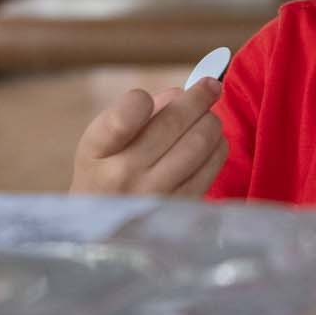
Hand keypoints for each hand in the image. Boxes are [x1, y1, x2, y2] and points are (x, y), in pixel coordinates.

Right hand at [71, 79, 227, 196]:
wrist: (104, 228)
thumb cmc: (106, 171)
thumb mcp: (104, 140)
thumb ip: (138, 112)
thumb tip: (181, 94)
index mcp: (97, 151)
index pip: (122, 118)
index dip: (141, 101)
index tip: (155, 94)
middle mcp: (124, 174)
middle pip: (173, 122)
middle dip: (199, 97)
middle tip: (210, 86)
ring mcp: (155, 193)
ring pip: (200, 141)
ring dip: (211, 121)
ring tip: (209, 116)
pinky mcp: (182, 205)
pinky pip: (212, 164)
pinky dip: (218, 145)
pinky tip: (212, 141)